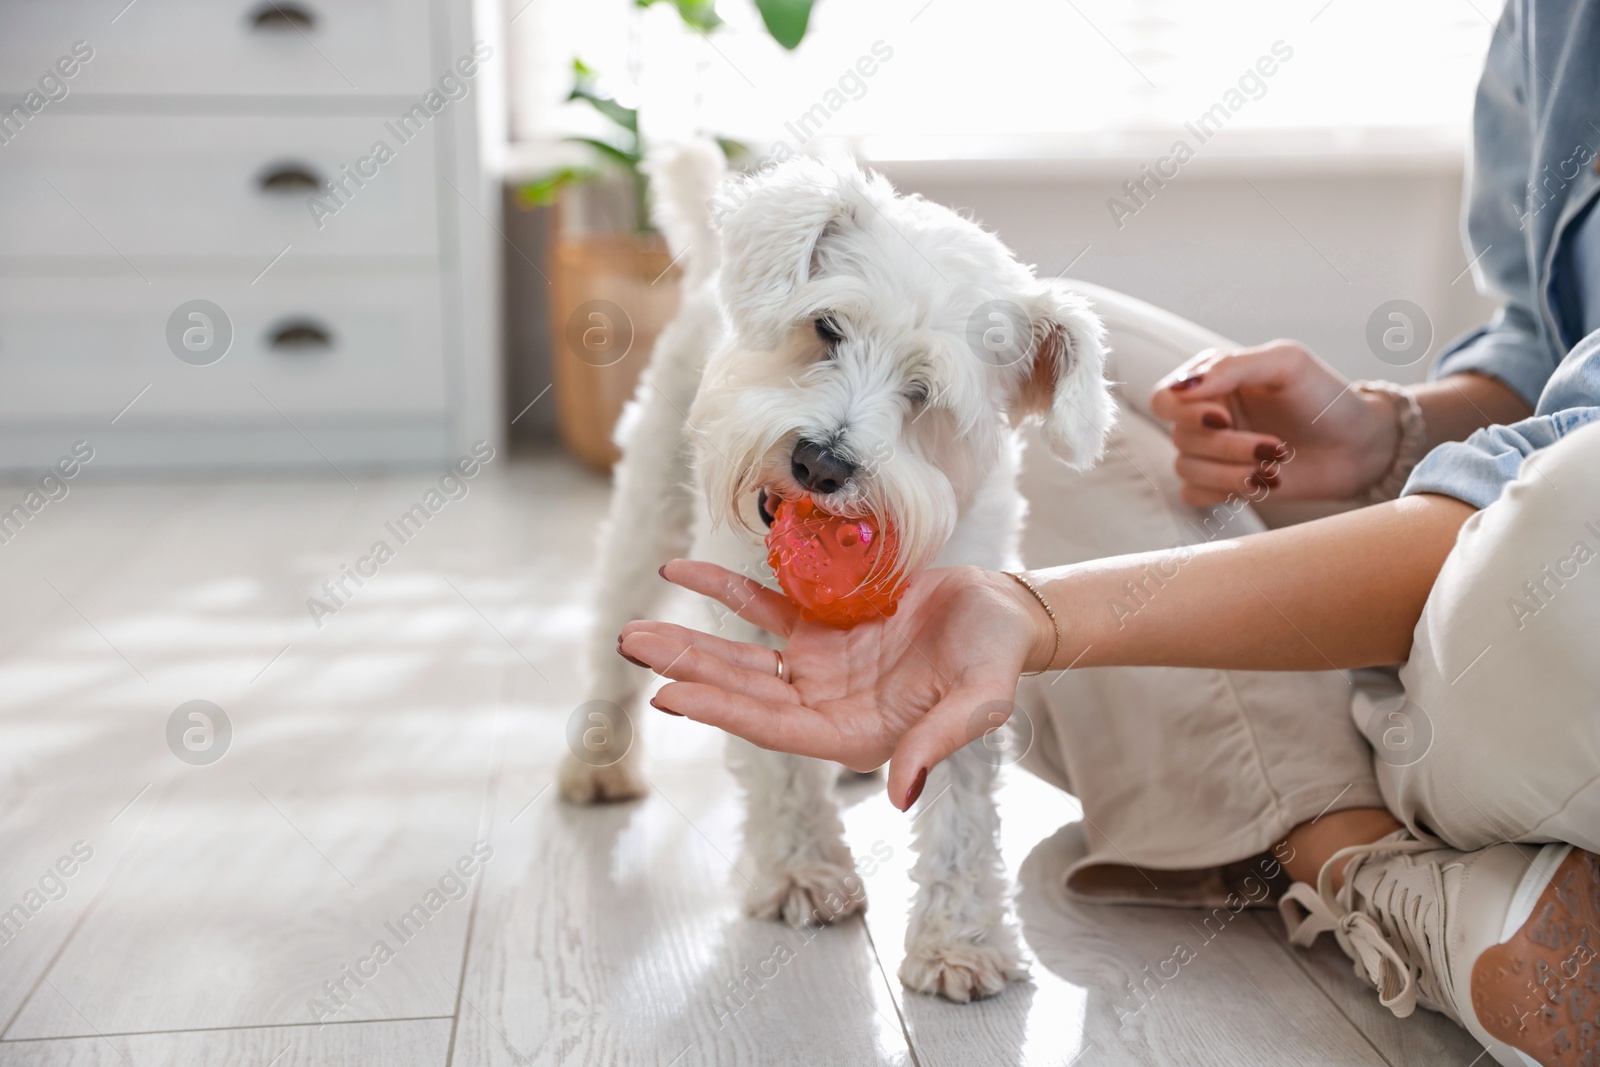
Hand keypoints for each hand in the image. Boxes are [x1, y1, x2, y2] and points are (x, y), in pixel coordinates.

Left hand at [618, 561, 1050, 809]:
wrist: (1005, 616)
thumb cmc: (996, 662)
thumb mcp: (978, 703)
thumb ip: (938, 744)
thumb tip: (902, 794)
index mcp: (853, 734)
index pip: (772, 725)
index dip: (721, 709)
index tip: (669, 695)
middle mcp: (825, 704)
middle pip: (743, 689)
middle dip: (686, 669)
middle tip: (630, 647)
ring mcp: (819, 666)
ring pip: (742, 655)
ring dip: (692, 640)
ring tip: (638, 630)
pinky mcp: (822, 628)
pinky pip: (764, 608)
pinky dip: (724, 591)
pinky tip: (683, 573)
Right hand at [1149, 340, 1398, 506]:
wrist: (1358, 446)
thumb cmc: (1324, 397)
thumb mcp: (1285, 362)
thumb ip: (1230, 366)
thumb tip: (1182, 388)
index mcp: (1213, 382)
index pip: (1164, 399)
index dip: (1186, 413)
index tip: (1225, 417)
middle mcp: (1206, 416)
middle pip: (1179, 437)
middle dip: (1226, 446)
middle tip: (1274, 446)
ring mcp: (1212, 453)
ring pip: (1186, 469)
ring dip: (1231, 472)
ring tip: (1275, 467)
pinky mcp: (1221, 485)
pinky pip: (1193, 495)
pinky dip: (1225, 492)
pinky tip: (1262, 483)